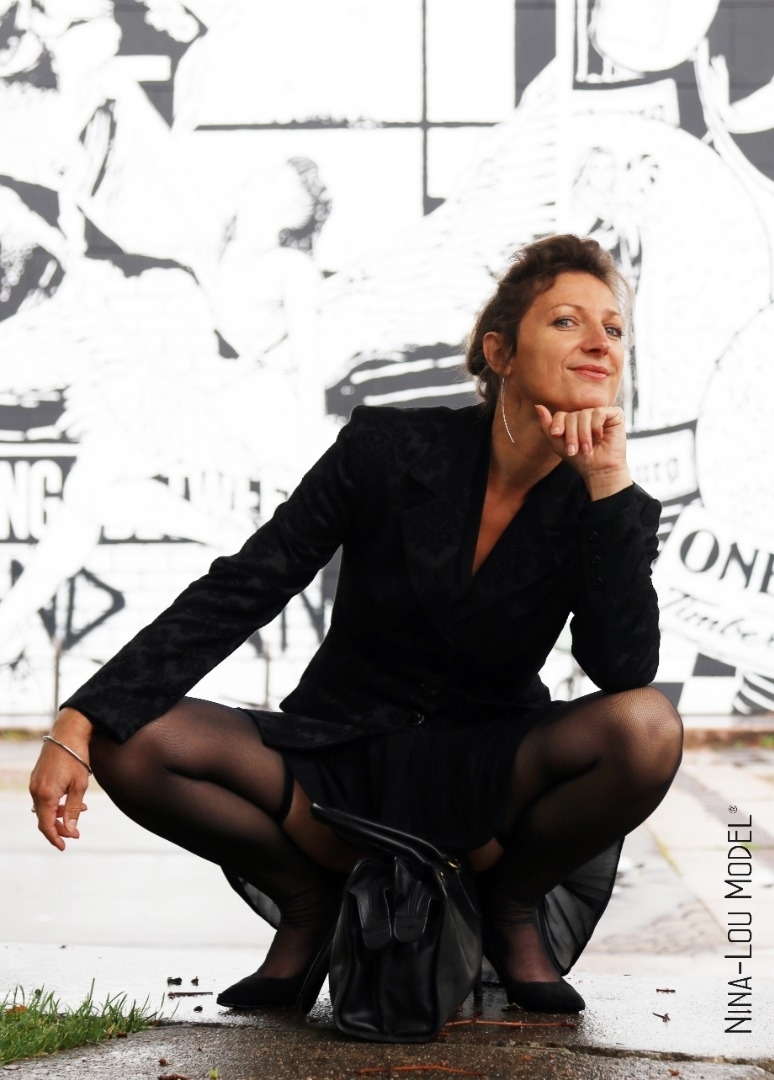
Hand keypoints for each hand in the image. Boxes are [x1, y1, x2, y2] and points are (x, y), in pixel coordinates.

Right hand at [29, 709, 92, 850]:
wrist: (68, 733)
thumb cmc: (76, 756)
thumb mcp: (79, 785)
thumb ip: (73, 809)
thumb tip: (71, 829)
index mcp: (46, 795)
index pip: (46, 825)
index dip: (55, 837)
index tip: (64, 846)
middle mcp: (36, 790)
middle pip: (44, 818)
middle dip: (60, 827)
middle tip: (76, 832)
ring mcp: (35, 783)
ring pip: (44, 807)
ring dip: (60, 813)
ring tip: (81, 810)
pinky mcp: (37, 777)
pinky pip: (44, 797)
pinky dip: (56, 802)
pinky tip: (72, 799)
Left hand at [535, 404, 631, 499]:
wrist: (599, 470)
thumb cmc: (580, 459)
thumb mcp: (557, 444)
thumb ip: (547, 425)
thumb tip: (537, 406)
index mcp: (574, 419)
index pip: (561, 414)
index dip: (558, 424)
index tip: (557, 435)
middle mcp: (587, 414)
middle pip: (572, 416)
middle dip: (571, 434)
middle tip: (574, 450)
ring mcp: (601, 413)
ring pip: (585, 414)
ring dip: (583, 434)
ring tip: (587, 448)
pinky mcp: (615, 414)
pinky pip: (599, 413)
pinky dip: (596, 427)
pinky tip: (600, 437)